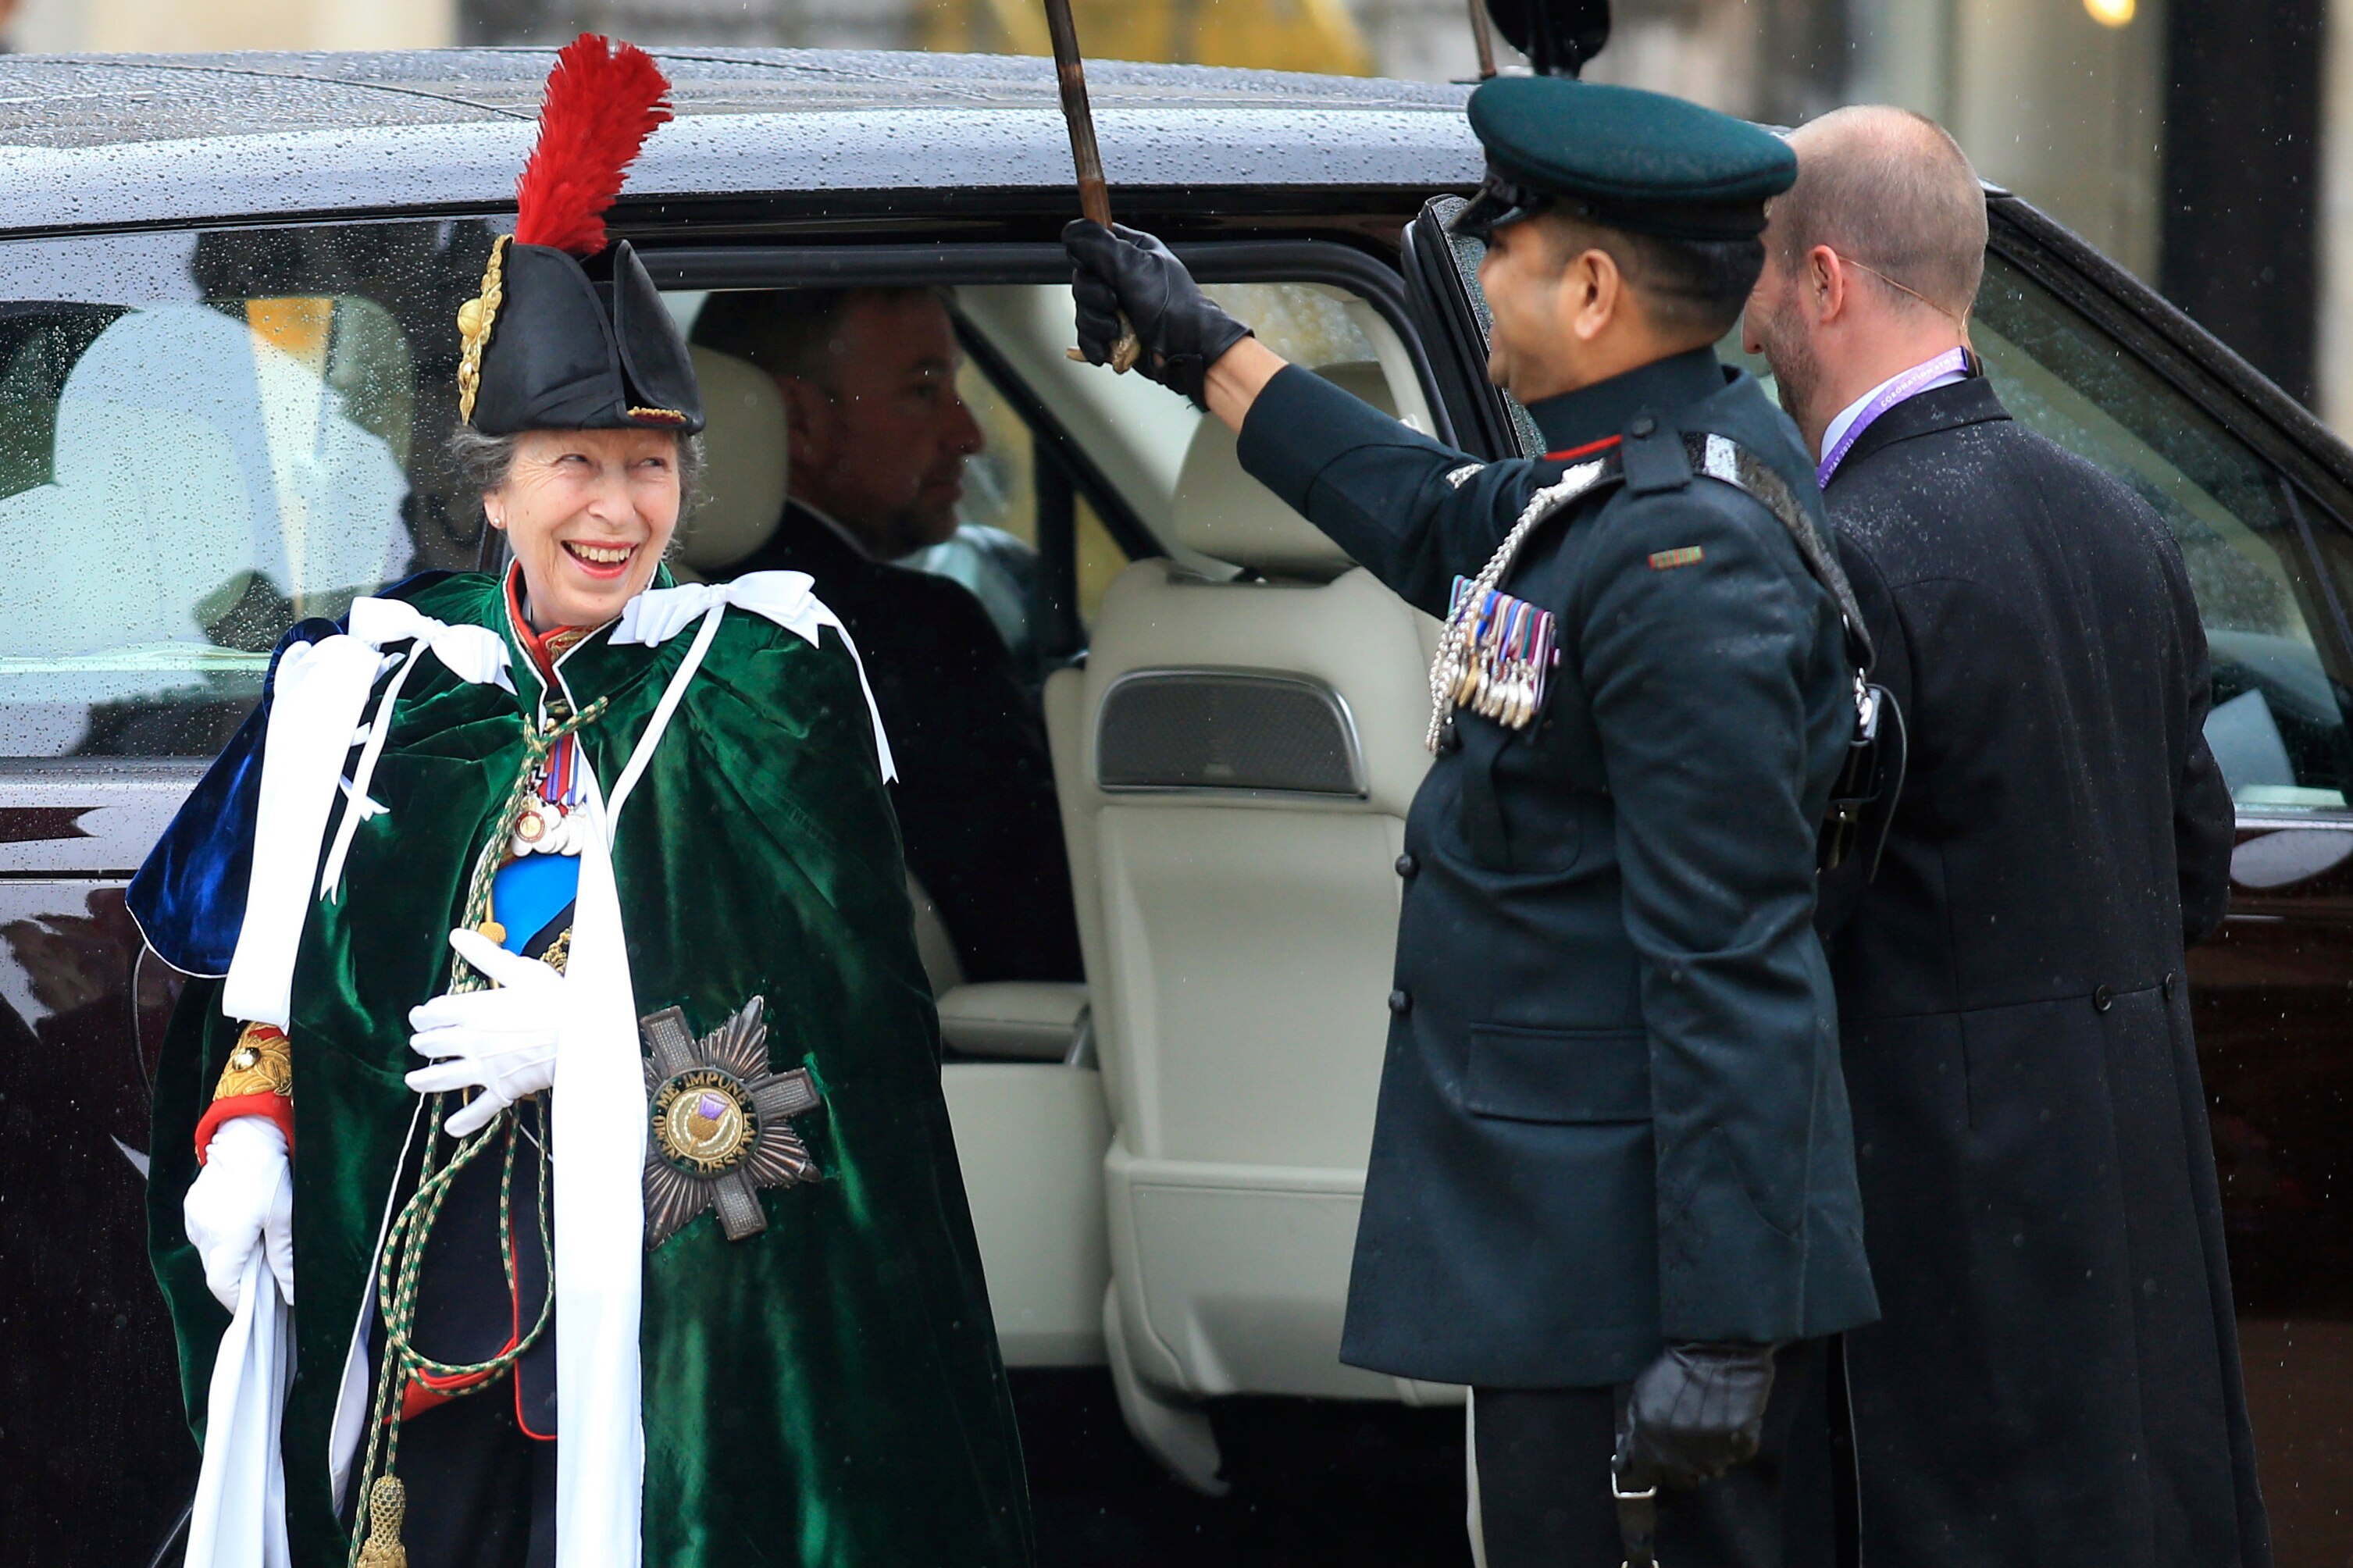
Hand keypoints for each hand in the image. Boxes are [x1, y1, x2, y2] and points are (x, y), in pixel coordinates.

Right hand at [183, 1115, 293, 1310]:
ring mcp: (193, 1219)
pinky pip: (203, 1234)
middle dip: (237, 1279)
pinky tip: (241, 1227)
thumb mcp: (284, 1218)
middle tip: (264, 1276)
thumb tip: (291, 1293)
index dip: (238, 1301)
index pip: (222, 1287)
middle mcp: (202, 1234)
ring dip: (228, 1257)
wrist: (245, 1135)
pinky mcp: (191, 1206)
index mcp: (224, 1241)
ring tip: (256, 1248)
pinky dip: (220, 1239)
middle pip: (214, 1272)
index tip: (257, 1304)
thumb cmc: (268, 1175)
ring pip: (208, 1253)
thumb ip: (284, 1259)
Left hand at [407, 928, 563, 1137]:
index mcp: (473, 1010)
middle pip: (434, 1045)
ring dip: (425, 1081)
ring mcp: (485, 1069)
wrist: (583, 1036)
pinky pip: (480, 1110)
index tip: (420, 1016)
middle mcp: (471, 1041)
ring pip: (445, 1078)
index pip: (434, 1013)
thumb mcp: (520, 971)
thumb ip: (486, 955)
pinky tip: (451, 1129)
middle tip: (420, 1045)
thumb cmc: (555, 999)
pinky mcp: (503, 1090)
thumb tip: (456, 934)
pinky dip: (465, 1121)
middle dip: (423, 1044)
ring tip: (413, 1082)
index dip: (423, 1015)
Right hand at [1063, 219, 1253, 407]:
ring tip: (1118, 329)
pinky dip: (1096, 344)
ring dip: (1097, 324)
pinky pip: (1087, 335)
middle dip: (1094, 298)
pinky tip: (1109, 346)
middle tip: (1115, 303)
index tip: (1098, 271)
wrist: (1187, 351)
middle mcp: (1121, 277)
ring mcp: (1116, 306)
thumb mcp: (1134, 267)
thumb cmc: (1174, 308)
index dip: (1087, 258)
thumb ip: (1098, 246)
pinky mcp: (1112, 333)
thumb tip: (1070, 231)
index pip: (1091, 243)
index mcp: (1130, 251)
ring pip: (1082, 309)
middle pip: (1082, 280)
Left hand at [1615, 1342, 1778, 1489]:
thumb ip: (1634, 1430)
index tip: (1655, 1459)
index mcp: (1652, 1447)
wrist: (1717, 1350)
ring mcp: (1714, 1456)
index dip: (1651, 1469)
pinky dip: (1733, 1446)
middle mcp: (1682, 1459)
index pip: (1648, 1478)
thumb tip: (1626, 1462)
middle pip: (1681, 1480)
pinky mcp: (1743, 1447)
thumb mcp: (1641, 1395)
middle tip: (1683, 1441)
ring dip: (1707, 1457)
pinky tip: (1729, 1425)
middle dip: (1679, 1466)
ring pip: (1710, 1471)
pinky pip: (1736, 1457)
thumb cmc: (1674, 1370)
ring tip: (1707, 1429)